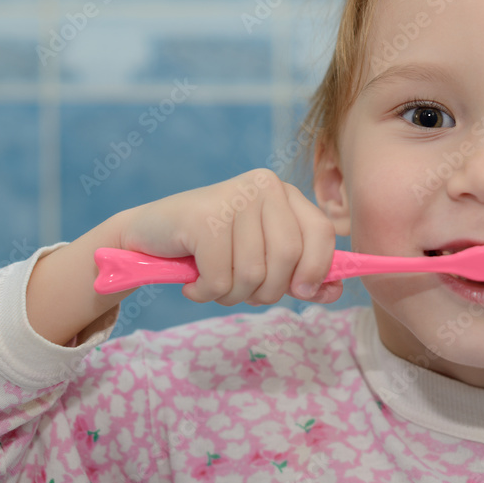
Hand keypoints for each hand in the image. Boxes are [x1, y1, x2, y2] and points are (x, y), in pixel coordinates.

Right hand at [116, 169, 342, 305]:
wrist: (148, 237)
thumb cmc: (213, 250)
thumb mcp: (265, 261)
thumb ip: (301, 275)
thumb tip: (335, 292)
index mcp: (285, 193)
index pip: (322, 233)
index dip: (316, 271)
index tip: (300, 292)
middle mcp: (264, 186)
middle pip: (288, 258)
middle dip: (266, 291)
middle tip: (240, 290)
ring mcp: (233, 197)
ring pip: (253, 274)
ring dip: (232, 295)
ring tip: (213, 283)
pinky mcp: (204, 217)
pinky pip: (221, 279)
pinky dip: (205, 293)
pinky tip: (193, 282)